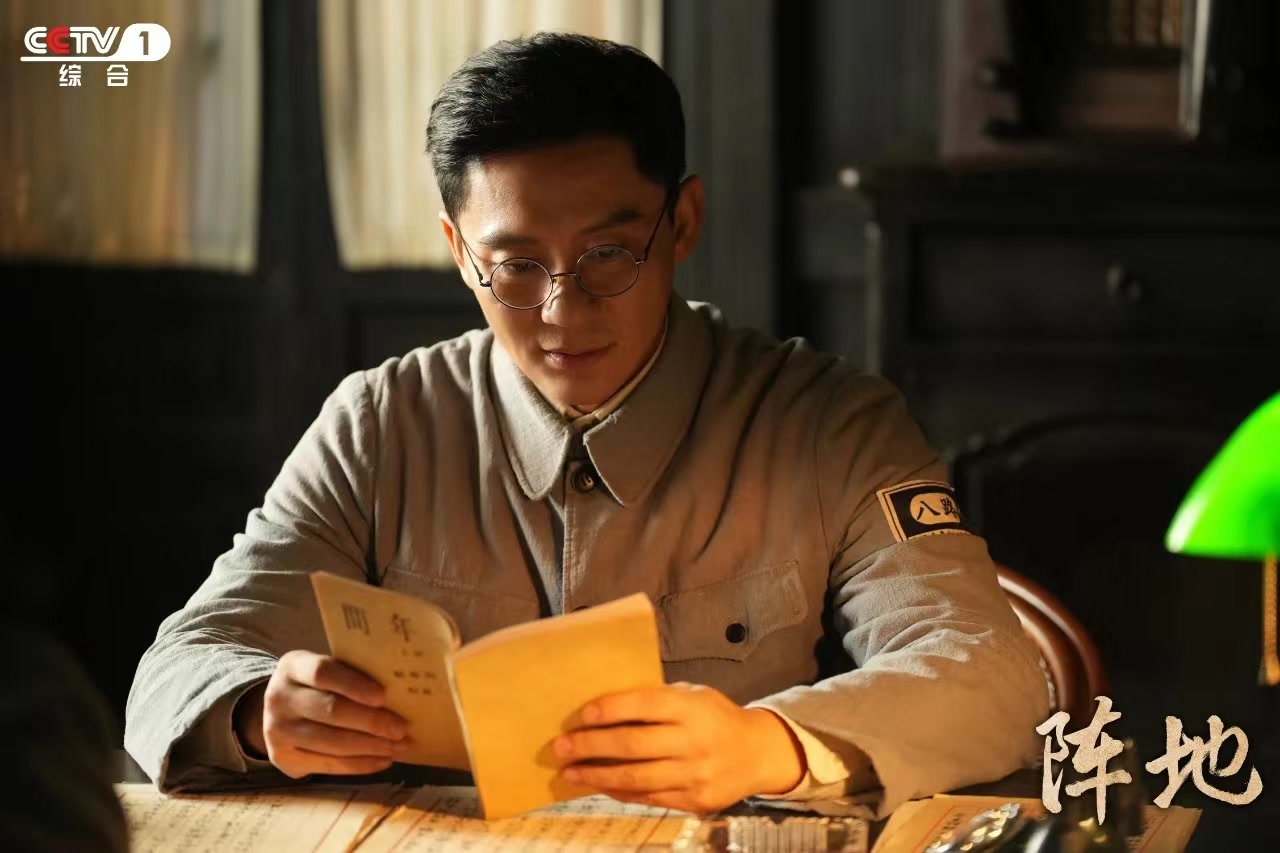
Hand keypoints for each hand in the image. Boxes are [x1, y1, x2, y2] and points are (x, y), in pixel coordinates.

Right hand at [236, 650, 410, 778]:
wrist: (280, 711)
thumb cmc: (319, 686)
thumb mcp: (327, 670)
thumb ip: (353, 674)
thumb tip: (402, 689)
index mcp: (292, 667)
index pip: (323, 673)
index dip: (354, 685)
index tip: (384, 697)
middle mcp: (279, 698)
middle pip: (330, 710)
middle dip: (371, 722)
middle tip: (402, 728)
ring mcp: (277, 731)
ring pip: (331, 742)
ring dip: (371, 746)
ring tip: (399, 746)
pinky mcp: (283, 758)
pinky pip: (328, 764)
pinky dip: (360, 764)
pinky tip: (383, 760)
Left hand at [552, 682, 804, 812]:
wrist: (758, 753)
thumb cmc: (716, 717)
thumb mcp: (694, 696)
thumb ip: (658, 700)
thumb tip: (605, 706)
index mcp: (692, 708)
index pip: (644, 705)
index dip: (609, 709)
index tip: (581, 715)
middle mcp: (694, 741)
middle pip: (633, 744)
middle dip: (591, 746)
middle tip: (561, 746)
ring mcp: (694, 774)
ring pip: (635, 777)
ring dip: (596, 776)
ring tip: (570, 773)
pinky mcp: (694, 800)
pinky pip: (648, 797)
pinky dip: (619, 791)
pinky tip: (599, 785)